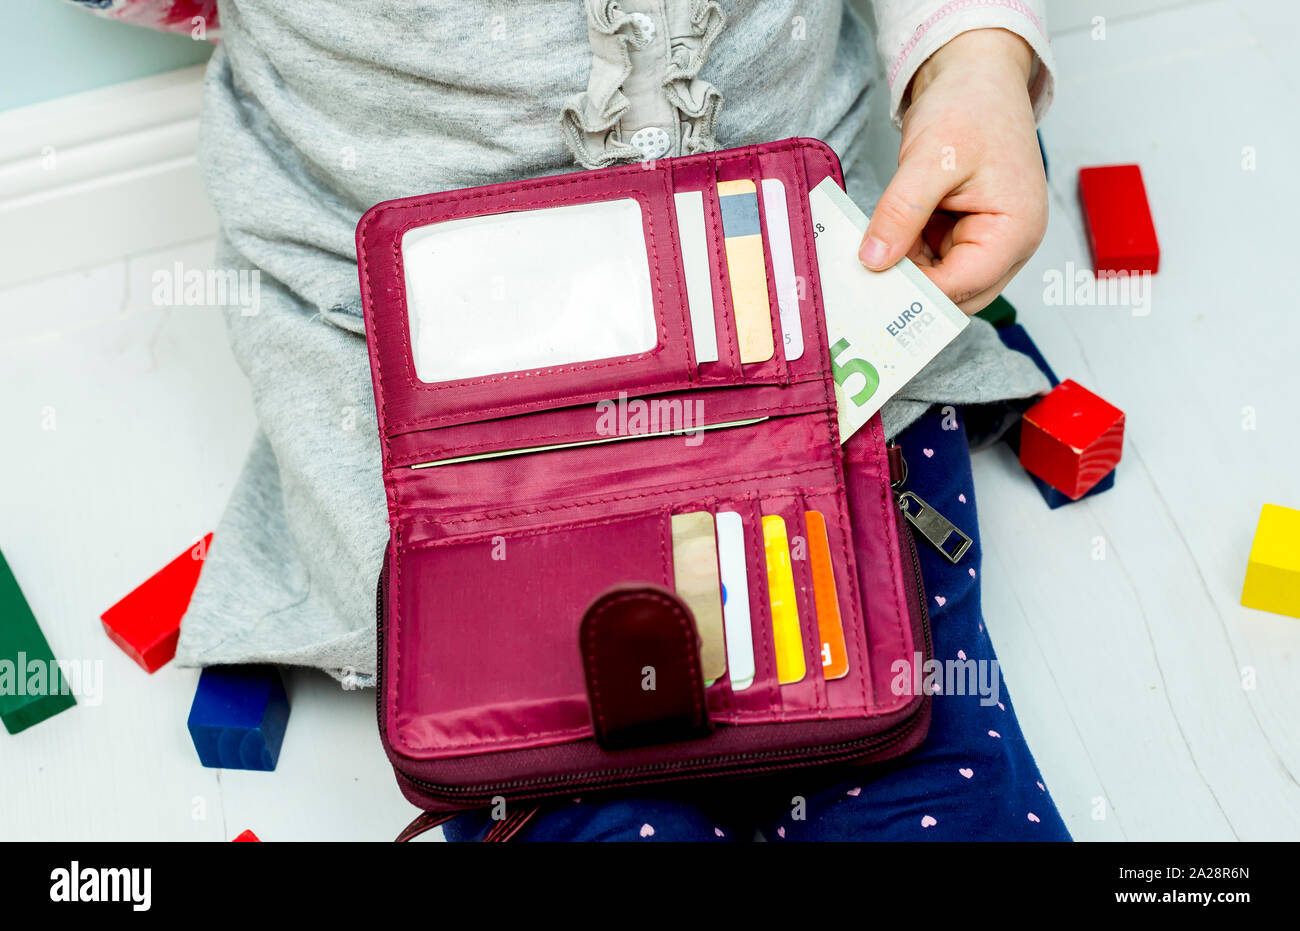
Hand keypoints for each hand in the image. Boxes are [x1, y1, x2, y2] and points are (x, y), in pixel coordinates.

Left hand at [858, 29, 1046, 313]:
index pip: (963, 286)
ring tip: (862, 268)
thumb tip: (874, 261)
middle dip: (910, 293)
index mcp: (1015, 232)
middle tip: (860, 290)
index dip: (917, 295)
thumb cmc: (971, 107)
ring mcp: (985, 242)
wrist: (975, 76)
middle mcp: (1008, 245)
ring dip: (903, 276)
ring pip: (938, 283)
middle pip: (955, 296)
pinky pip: (930, 261)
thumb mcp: (930, 159)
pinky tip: (875, 249)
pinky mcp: (962, 234)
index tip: (871, 294)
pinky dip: (903, 258)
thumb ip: (902, 212)